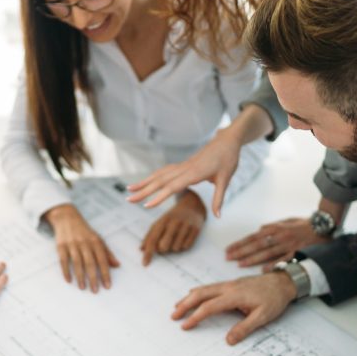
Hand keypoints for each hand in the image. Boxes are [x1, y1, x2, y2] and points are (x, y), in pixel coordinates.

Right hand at [44, 204, 120, 291]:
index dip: (105, 273)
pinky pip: (63, 260)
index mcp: (95, 242)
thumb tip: (117, 265)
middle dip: (93, 278)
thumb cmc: (85, 232)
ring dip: (80, 276)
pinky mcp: (61, 246)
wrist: (67, 218)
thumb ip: (107, 253)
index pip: (102, 260)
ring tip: (83, 288)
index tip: (107, 286)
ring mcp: (72, 244)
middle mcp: (84, 243)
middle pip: (90, 263)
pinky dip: (66, 270)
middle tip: (95, 291)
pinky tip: (69, 280)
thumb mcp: (98, 239)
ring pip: (77, 263)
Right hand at [127, 124, 243, 216]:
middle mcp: (184, 168)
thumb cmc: (228, 159)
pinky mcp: (183, 164)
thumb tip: (218, 216)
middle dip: (143, 191)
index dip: (158, 197)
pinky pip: (164, 171)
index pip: (172, 187)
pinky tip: (146, 182)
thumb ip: (219, 198)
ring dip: (144, 182)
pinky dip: (153, 177)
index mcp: (194, 173)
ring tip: (129, 190)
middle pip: (160, 181)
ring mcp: (182, 165)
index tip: (146, 206)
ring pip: (159, 174)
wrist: (227, 140)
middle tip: (128, 200)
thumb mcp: (226, 179)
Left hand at [141, 190, 206, 265]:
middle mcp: (174, 222)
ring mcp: (185, 226)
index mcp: (162, 220)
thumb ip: (150, 235)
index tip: (145, 264)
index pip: (153, 239)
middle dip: (162, 249)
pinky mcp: (195, 229)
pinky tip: (184, 237)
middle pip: (163, 247)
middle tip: (165, 243)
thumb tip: (141, 249)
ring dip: (174, 247)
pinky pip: (186, 246)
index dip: (148, 253)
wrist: (192, 205)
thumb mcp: (160, 222)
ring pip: (176, 248)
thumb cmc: (173, 217)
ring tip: (177, 237)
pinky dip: (184, 245)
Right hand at [171, 272, 295, 344]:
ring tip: (178, 307)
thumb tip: (229, 340)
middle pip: (200, 294)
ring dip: (189, 298)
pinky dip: (198, 292)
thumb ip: (245, 328)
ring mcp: (229, 284)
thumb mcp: (263, 316)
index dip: (195, 317)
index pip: (209, 307)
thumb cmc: (274, 299)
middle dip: (185, 304)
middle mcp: (228, 287)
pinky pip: (210, 287)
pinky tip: (194, 295)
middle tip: (174, 315)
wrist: (282, 282)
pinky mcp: (231, 284)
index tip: (185, 326)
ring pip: (203, 289)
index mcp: (234, 296)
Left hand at [225, 217, 329, 268]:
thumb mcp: (287, 221)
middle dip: (241, 251)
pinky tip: (263, 270)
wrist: (323, 226)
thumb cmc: (304, 225)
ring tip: (240, 264)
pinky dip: (273, 265)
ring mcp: (288, 244)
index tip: (229, 249)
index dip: (240, 243)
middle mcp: (279, 236)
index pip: (253, 237)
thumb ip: (273, 226)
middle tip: (229, 258)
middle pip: (257, 244)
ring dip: (253, 259)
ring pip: (267, 252)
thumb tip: (260, 230)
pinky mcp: (298, 252)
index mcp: (275, 228)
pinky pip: (283, 259)